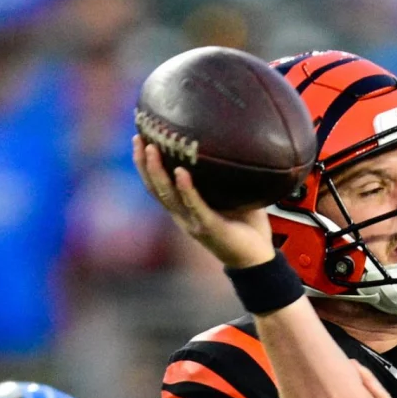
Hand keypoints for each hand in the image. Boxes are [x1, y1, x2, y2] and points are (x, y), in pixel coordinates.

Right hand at [131, 135, 274, 269]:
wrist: (258, 259)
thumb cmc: (247, 226)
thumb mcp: (231, 195)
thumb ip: (224, 175)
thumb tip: (231, 142)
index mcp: (184, 209)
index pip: (156, 185)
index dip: (144, 164)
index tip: (139, 138)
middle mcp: (183, 216)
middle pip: (155, 188)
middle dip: (143, 163)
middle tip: (138, 138)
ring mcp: (193, 223)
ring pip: (168, 196)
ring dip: (158, 172)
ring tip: (153, 148)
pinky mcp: (209, 228)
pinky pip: (195, 206)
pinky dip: (186, 190)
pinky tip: (181, 173)